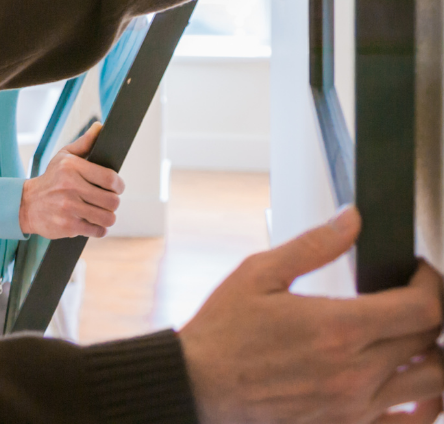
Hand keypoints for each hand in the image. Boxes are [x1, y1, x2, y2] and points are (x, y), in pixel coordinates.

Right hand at [18, 122, 123, 237]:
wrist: (27, 203)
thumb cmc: (51, 179)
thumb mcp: (64, 156)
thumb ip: (85, 142)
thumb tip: (100, 126)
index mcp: (71, 167)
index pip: (110, 178)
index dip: (119, 185)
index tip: (116, 187)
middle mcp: (70, 187)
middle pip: (112, 201)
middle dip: (113, 202)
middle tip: (107, 200)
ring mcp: (69, 208)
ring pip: (108, 218)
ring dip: (108, 216)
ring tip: (101, 211)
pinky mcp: (68, 226)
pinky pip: (97, 231)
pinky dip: (99, 228)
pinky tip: (92, 222)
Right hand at [180, 206, 443, 423]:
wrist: (201, 384)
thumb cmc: (225, 329)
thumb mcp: (259, 273)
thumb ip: (313, 245)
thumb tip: (352, 219)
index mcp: (337, 328)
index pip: (422, 309)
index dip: (431, 283)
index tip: (417, 270)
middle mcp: (356, 372)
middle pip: (431, 342)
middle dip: (429, 310)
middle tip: (409, 293)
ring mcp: (356, 406)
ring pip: (433, 384)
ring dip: (432, 354)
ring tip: (412, 335)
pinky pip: (414, 423)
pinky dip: (427, 402)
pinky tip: (413, 382)